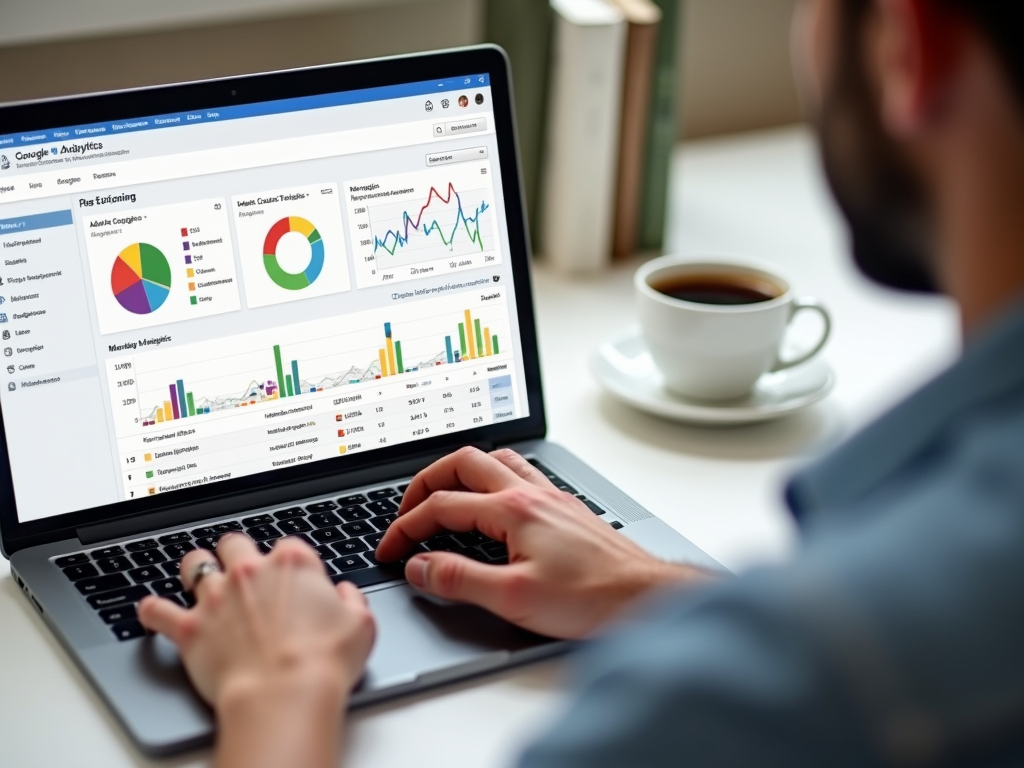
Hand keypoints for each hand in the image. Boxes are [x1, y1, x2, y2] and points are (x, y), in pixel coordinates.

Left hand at [138, 535, 374, 767]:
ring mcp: (216, 597)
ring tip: (197, 576)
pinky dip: (152, 611)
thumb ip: (352, 601)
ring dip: (195, 569)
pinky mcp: (189, 628)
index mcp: (293, 564)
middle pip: (234, 544)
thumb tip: (345, 594)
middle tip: (241, 570)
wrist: (284, 694)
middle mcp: (250, 572)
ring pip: (194, 564)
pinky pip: (157, 611)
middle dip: (236, 554)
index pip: (287, 546)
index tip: (291, 579)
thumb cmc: (324, 661)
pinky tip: (149, 610)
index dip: (289, 562)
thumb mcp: (360, 625)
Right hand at [377, 448, 707, 639]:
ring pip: (494, 459)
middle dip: (425, 483)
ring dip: (459, 472)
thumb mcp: (513, 598)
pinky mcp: (564, 507)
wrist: (645, 597)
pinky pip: (519, 472)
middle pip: (463, 463)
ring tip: (441, 496)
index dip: (406, 527)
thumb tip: (420, 565)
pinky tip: (492, 501)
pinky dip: (491, 477)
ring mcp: (550, 496)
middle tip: (406, 510)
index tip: (390, 549)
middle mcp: (531, 492)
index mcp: (513, 508)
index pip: (442, 506)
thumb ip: (459, 579)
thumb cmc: (591, 598)